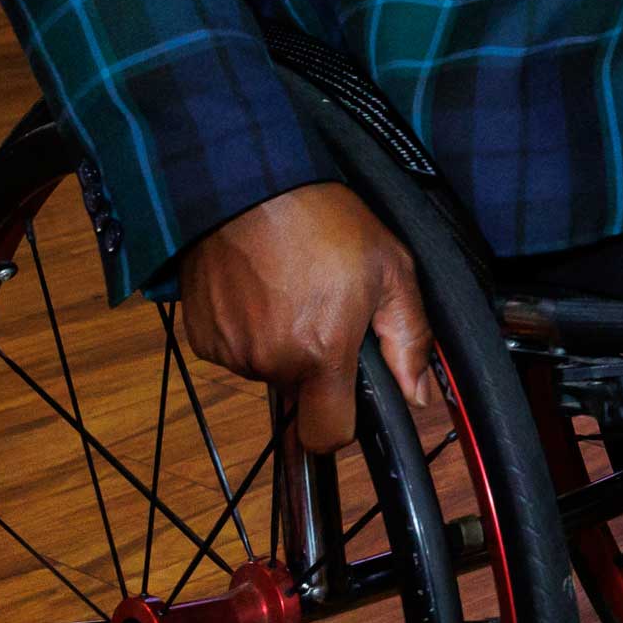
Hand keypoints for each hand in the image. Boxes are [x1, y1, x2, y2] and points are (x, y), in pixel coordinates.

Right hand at [176, 182, 443, 454]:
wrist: (251, 186)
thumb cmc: (324, 220)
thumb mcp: (390, 268)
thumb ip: (410, 337)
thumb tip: (419, 393)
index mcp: (320, 353)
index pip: (327, 435)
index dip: (342, 424)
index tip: (349, 397)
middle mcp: (270, 361)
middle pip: (301, 394)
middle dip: (316, 365)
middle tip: (323, 310)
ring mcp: (230, 350)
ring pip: (267, 370)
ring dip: (281, 344)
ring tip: (290, 290)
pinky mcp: (202, 336)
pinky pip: (235, 350)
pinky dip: (248, 330)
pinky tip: (259, 290)